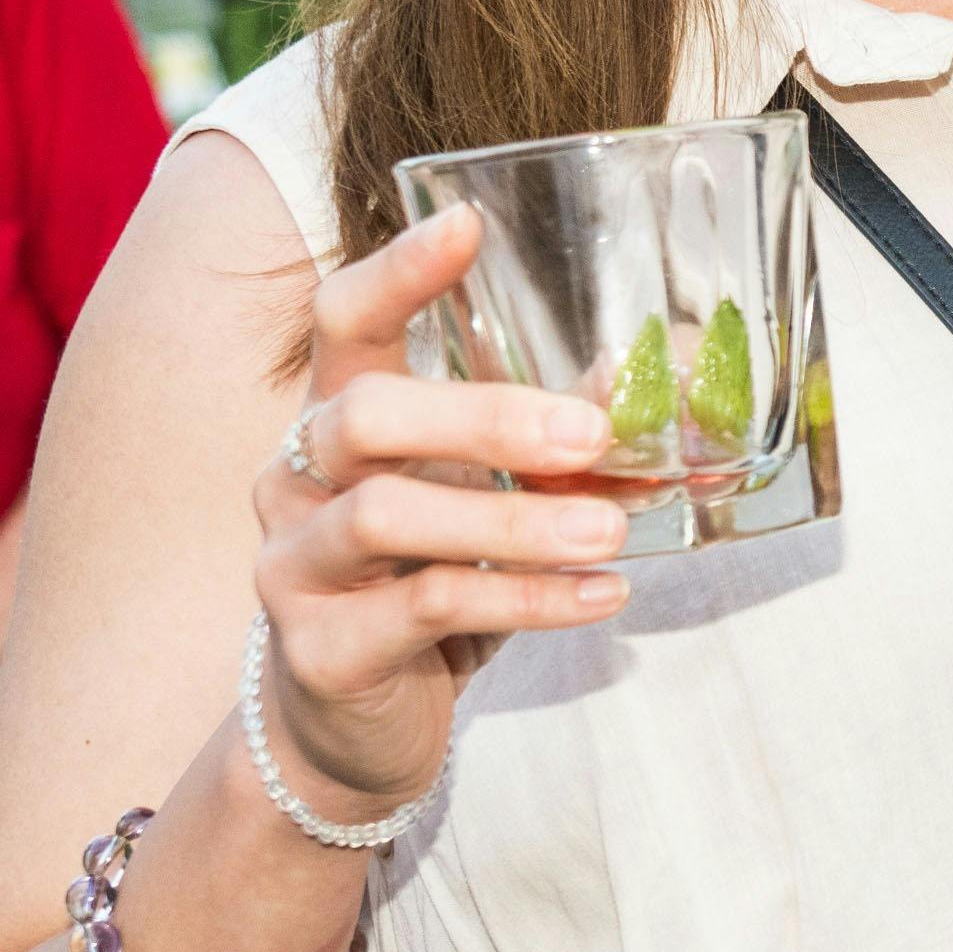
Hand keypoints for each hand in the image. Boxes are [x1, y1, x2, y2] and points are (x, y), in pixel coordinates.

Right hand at [251, 203, 640, 826]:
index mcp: (337, 415)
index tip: (470, 225)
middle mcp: (296, 475)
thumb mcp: (492, 503)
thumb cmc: (429, 584)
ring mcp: (293, 561)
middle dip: (483, 415)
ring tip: (613, 528)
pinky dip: (529, 601)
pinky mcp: (318, 646)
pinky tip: (604, 595)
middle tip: (588, 435)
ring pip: (388, 515)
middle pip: (368, 413)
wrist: (354, 727)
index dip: (398, 271)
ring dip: (514, 521)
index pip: (341, 319)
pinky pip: (426, 609)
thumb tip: (659, 394)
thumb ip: (558, 449)